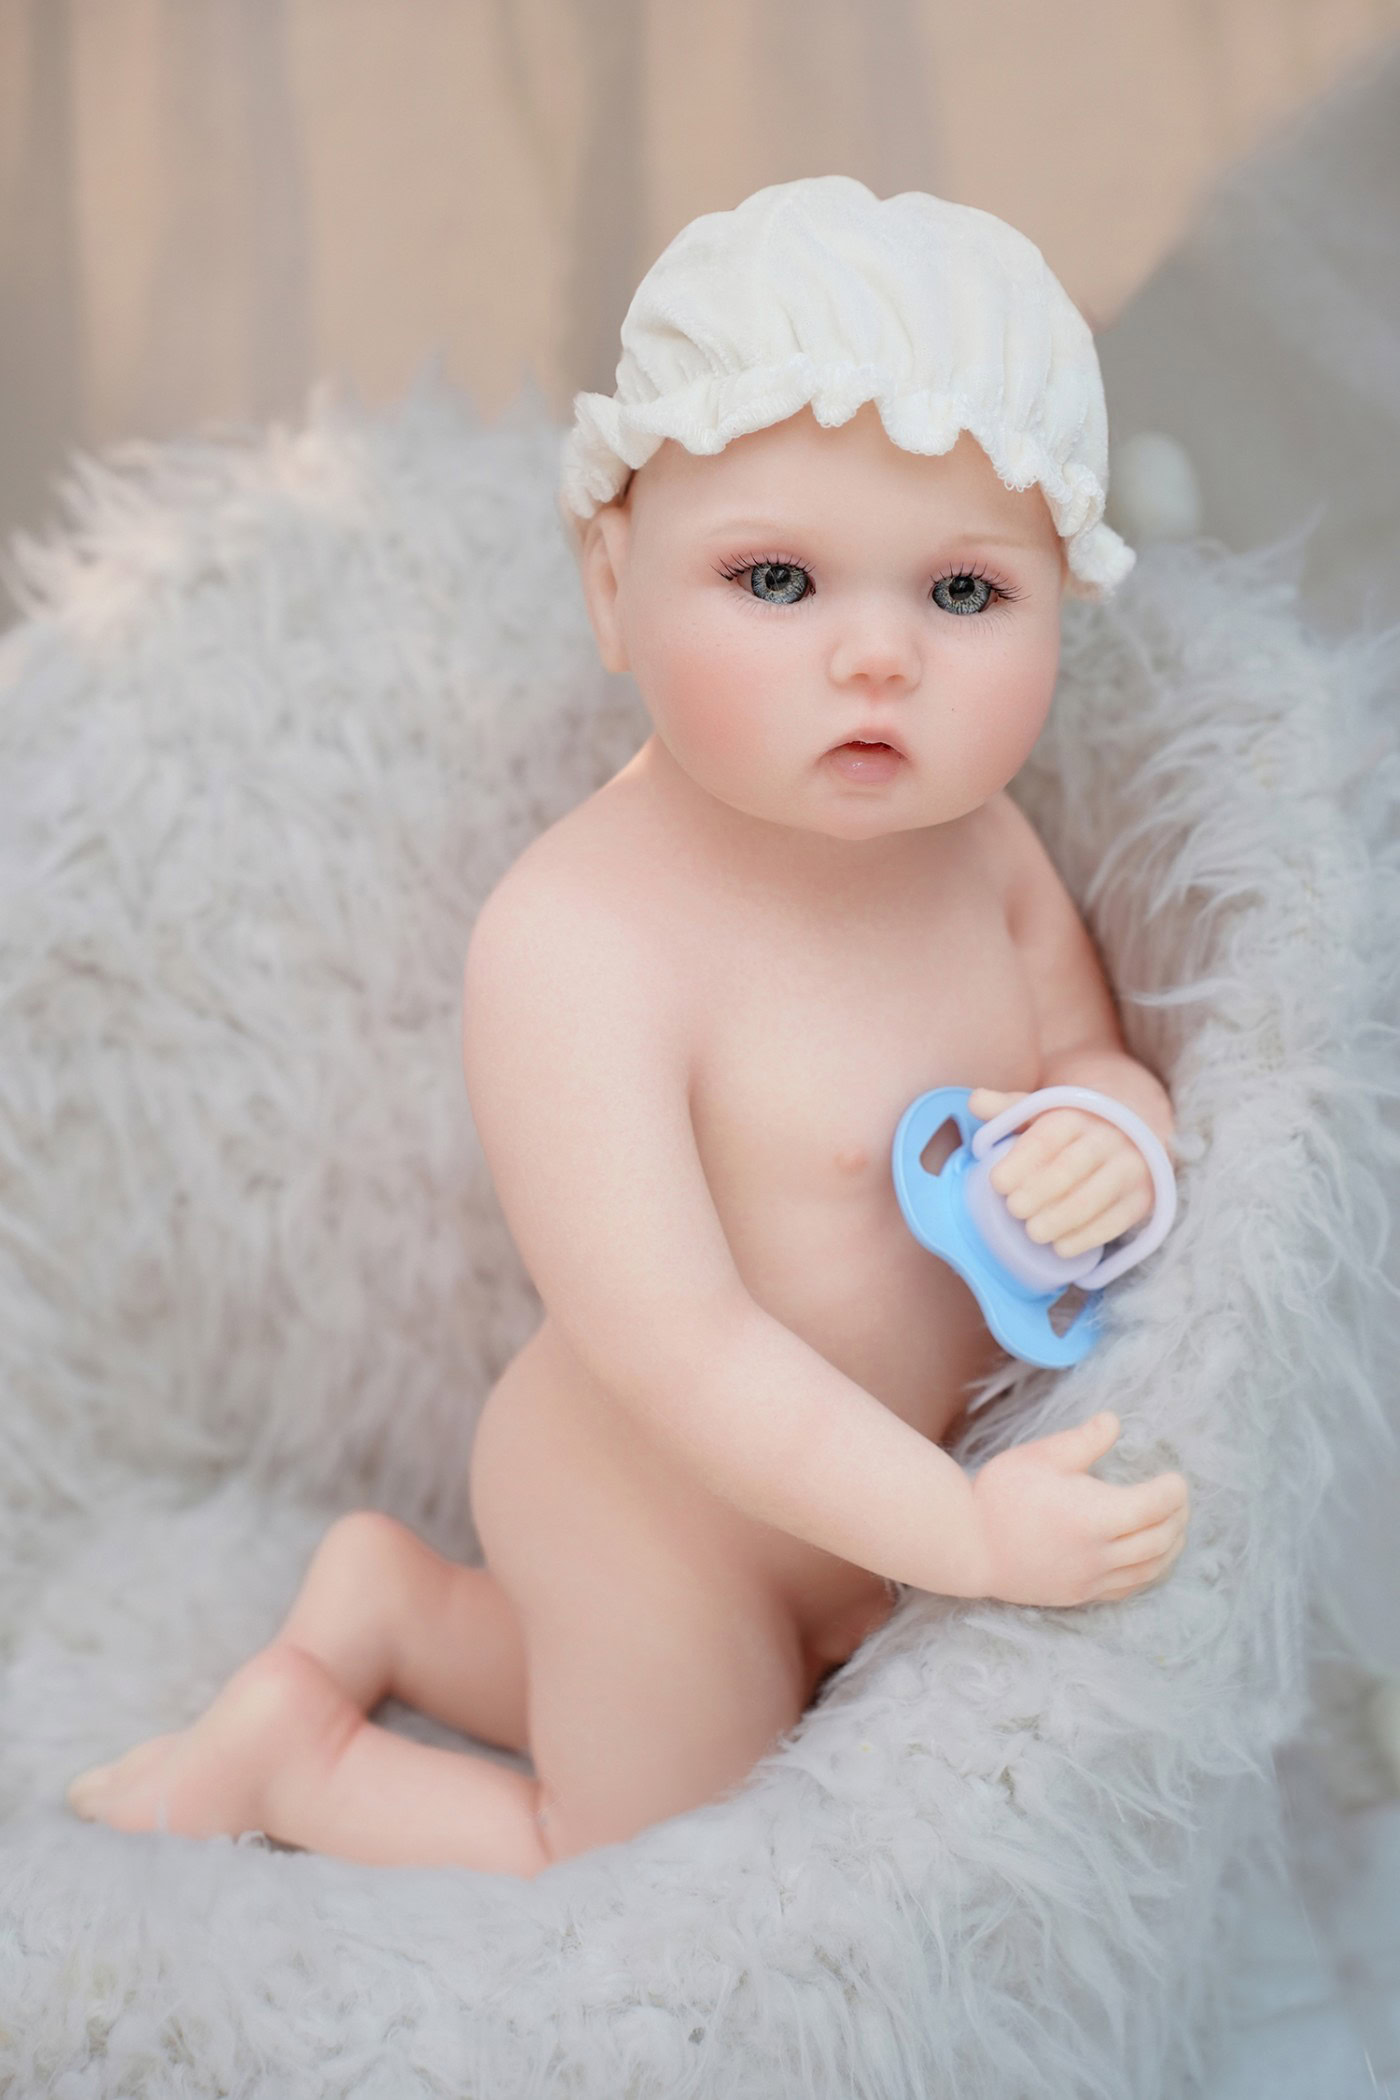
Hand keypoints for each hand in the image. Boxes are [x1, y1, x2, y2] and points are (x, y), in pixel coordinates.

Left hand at [967, 1088, 1153, 1258]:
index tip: (997, 1183)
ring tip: (1034, 1233)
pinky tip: (1062, 1247)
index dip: (1020, 1162)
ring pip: (1094, 1198)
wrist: (1135, 1129)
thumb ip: (1009, 1108)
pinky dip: (1087, 1237)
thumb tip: (976, 1101)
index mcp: (1076, 1114)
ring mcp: (1129, 1168)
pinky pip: (1116, 1221)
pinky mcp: (1143, 1197)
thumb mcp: (1043, 1110)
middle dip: (1038, 1193)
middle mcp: (1107, 1138)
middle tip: (1014, 1210)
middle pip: (1070, 1168)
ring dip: (1060, 1220)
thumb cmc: (1073, 1125)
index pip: (1047, 1138)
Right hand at [969, 1412, 1188, 1606]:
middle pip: (1161, 1539)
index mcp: (1096, 1516)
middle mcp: (1100, 1554)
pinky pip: (1127, 1588)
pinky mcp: (1078, 1594)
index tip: (1175, 1477)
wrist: (967, 1544)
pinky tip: (1149, 1558)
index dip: (1174, 1491)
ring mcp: (1090, 1579)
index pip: (1156, 1506)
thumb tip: (1115, 1422)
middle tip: (1180, 1499)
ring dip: (1171, 1547)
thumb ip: (1084, 1440)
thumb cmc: (1001, 1494)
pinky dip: (1149, 1572)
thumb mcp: (1041, 1455)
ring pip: (1150, 1568)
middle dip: (1178, 1517)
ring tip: (1175, 1527)